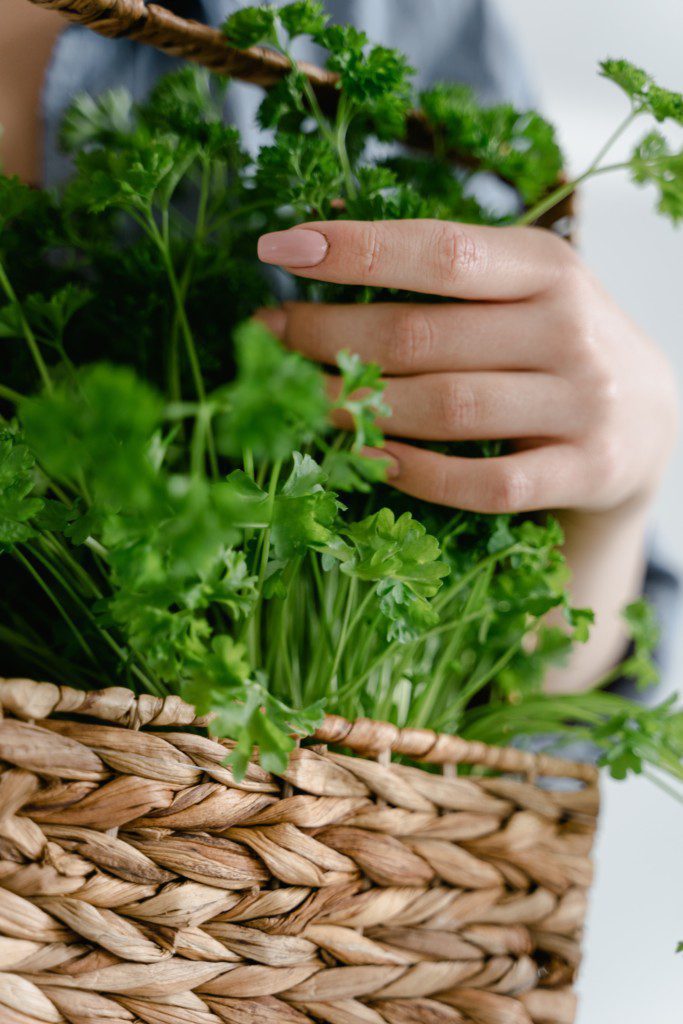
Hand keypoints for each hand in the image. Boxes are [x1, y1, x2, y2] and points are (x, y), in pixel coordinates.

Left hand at [257, 219, 676, 516]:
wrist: (649, 424)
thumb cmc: (555, 350)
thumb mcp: (524, 293)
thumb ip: (450, 281)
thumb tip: (321, 257)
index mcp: (547, 267)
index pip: (440, 252)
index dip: (355, 251)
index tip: (278, 249)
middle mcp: (570, 327)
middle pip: (425, 336)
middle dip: (330, 337)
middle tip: (267, 339)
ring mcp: (583, 403)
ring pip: (449, 408)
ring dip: (360, 409)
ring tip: (300, 402)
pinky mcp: (584, 470)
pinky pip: (486, 482)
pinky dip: (420, 474)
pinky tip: (371, 460)